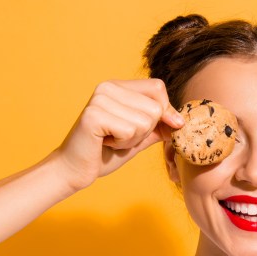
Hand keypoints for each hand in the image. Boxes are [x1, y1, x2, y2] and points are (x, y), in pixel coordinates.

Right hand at [53, 78, 184, 191]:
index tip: (157, 130)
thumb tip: (181, 120)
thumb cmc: (105, 152)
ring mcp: (100, 99)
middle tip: (120, 137)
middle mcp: (108, 86)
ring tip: (111, 140)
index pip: (158, 88)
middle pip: (155, 108)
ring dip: (133, 140)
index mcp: (118, 86)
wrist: (75, 169)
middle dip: (145, 132)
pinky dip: (122, 144)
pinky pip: (130, 130)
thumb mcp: (139, 137)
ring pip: (145, 121)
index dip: (165, 111)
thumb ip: (158, 126)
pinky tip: (104, 143)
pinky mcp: (94, 115)